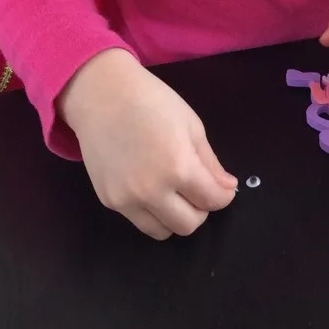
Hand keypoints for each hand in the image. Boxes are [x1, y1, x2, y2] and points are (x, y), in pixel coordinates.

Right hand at [59, 49, 237, 238]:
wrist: (101, 95)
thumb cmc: (152, 101)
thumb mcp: (191, 125)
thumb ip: (210, 162)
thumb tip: (227, 188)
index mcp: (179, 168)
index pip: (212, 201)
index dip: (224, 196)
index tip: (222, 189)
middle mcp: (152, 192)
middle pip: (189, 225)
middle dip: (201, 210)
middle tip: (197, 189)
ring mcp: (127, 200)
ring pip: (162, 232)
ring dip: (175, 217)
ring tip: (174, 192)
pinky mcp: (108, 201)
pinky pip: (138, 220)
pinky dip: (151, 211)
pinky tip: (150, 186)